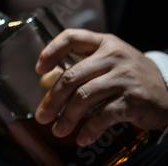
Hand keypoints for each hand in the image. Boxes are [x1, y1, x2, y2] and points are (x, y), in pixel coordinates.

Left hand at [35, 29, 167, 145]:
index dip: (51, 52)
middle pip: (72, 76)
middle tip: (42, 115)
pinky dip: (89, 129)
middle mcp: (114, 56)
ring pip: (83, 97)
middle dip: (52, 99)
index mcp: (104, 43)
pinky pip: (103, 116)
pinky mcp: (134, 99)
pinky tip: (82, 136)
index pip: (72, 38)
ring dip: (67, 117)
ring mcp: (125, 77)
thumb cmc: (130, 77)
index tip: (39, 70)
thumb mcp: (109, 63)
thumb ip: (82, 68)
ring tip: (58, 130)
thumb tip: (47, 83)